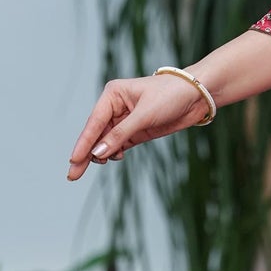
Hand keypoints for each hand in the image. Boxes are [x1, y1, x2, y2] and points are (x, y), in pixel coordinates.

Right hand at [66, 73, 210, 180]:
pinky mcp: (137, 131)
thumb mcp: (145, 115)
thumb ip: (120, 135)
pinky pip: (119, 145)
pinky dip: (114, 153)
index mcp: (112, 95)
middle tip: (72, 175)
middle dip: (85, 154)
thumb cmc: (171, 95)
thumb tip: (98, 154)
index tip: (73, 161)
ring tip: (104, 163)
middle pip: (95, 135)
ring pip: (106, 142)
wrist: (198, 96)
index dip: (83, 143)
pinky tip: (115, 158)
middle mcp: (115, 107)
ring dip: (103, 154)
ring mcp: (126, 120)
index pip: (93, 123)